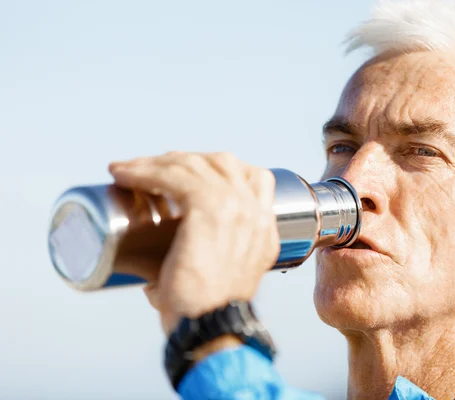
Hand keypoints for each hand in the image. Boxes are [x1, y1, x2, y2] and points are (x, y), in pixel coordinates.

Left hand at [109, 152, 279, 334]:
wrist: (209, 329)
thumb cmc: (205, 313)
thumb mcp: (217, 279)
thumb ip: (202, 265)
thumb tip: (157, 266)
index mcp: (264, 227)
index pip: (252, 176)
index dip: (214, 168)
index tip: (180, 173)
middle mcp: (256, 212)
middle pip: (222, 162)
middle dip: (184, 159)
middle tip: (151, 171)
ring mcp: (237, 208)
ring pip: (196, 164)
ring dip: (159, 162)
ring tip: (131, 170)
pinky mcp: (210, 209)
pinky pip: (176, 176)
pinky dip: (146, 170)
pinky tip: (123, 173)